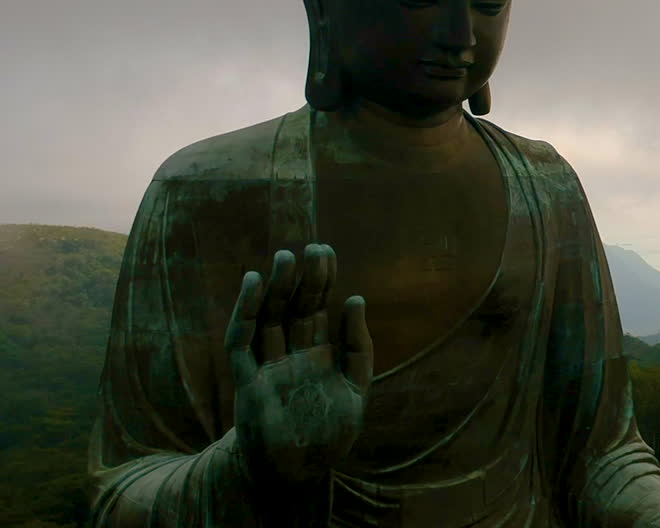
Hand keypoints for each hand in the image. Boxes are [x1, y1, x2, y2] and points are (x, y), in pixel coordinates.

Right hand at [224, 244, 372, 488]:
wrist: (298, 472)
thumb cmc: (328, 433)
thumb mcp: (356, 389)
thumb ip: (358, 348)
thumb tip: (357, 300)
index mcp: (317, 354)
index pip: (318, 308)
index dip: (322, 281)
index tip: (327, 252)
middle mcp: (290, 354)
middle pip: (294, 307)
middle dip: (304, 278)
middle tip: (314, 247)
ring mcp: (267, 364)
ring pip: (268, 317)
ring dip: (275, 287)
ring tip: (285, 257)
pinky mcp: (247, 379)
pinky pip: (241, 340)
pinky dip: (244, 311)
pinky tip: (251, 283)